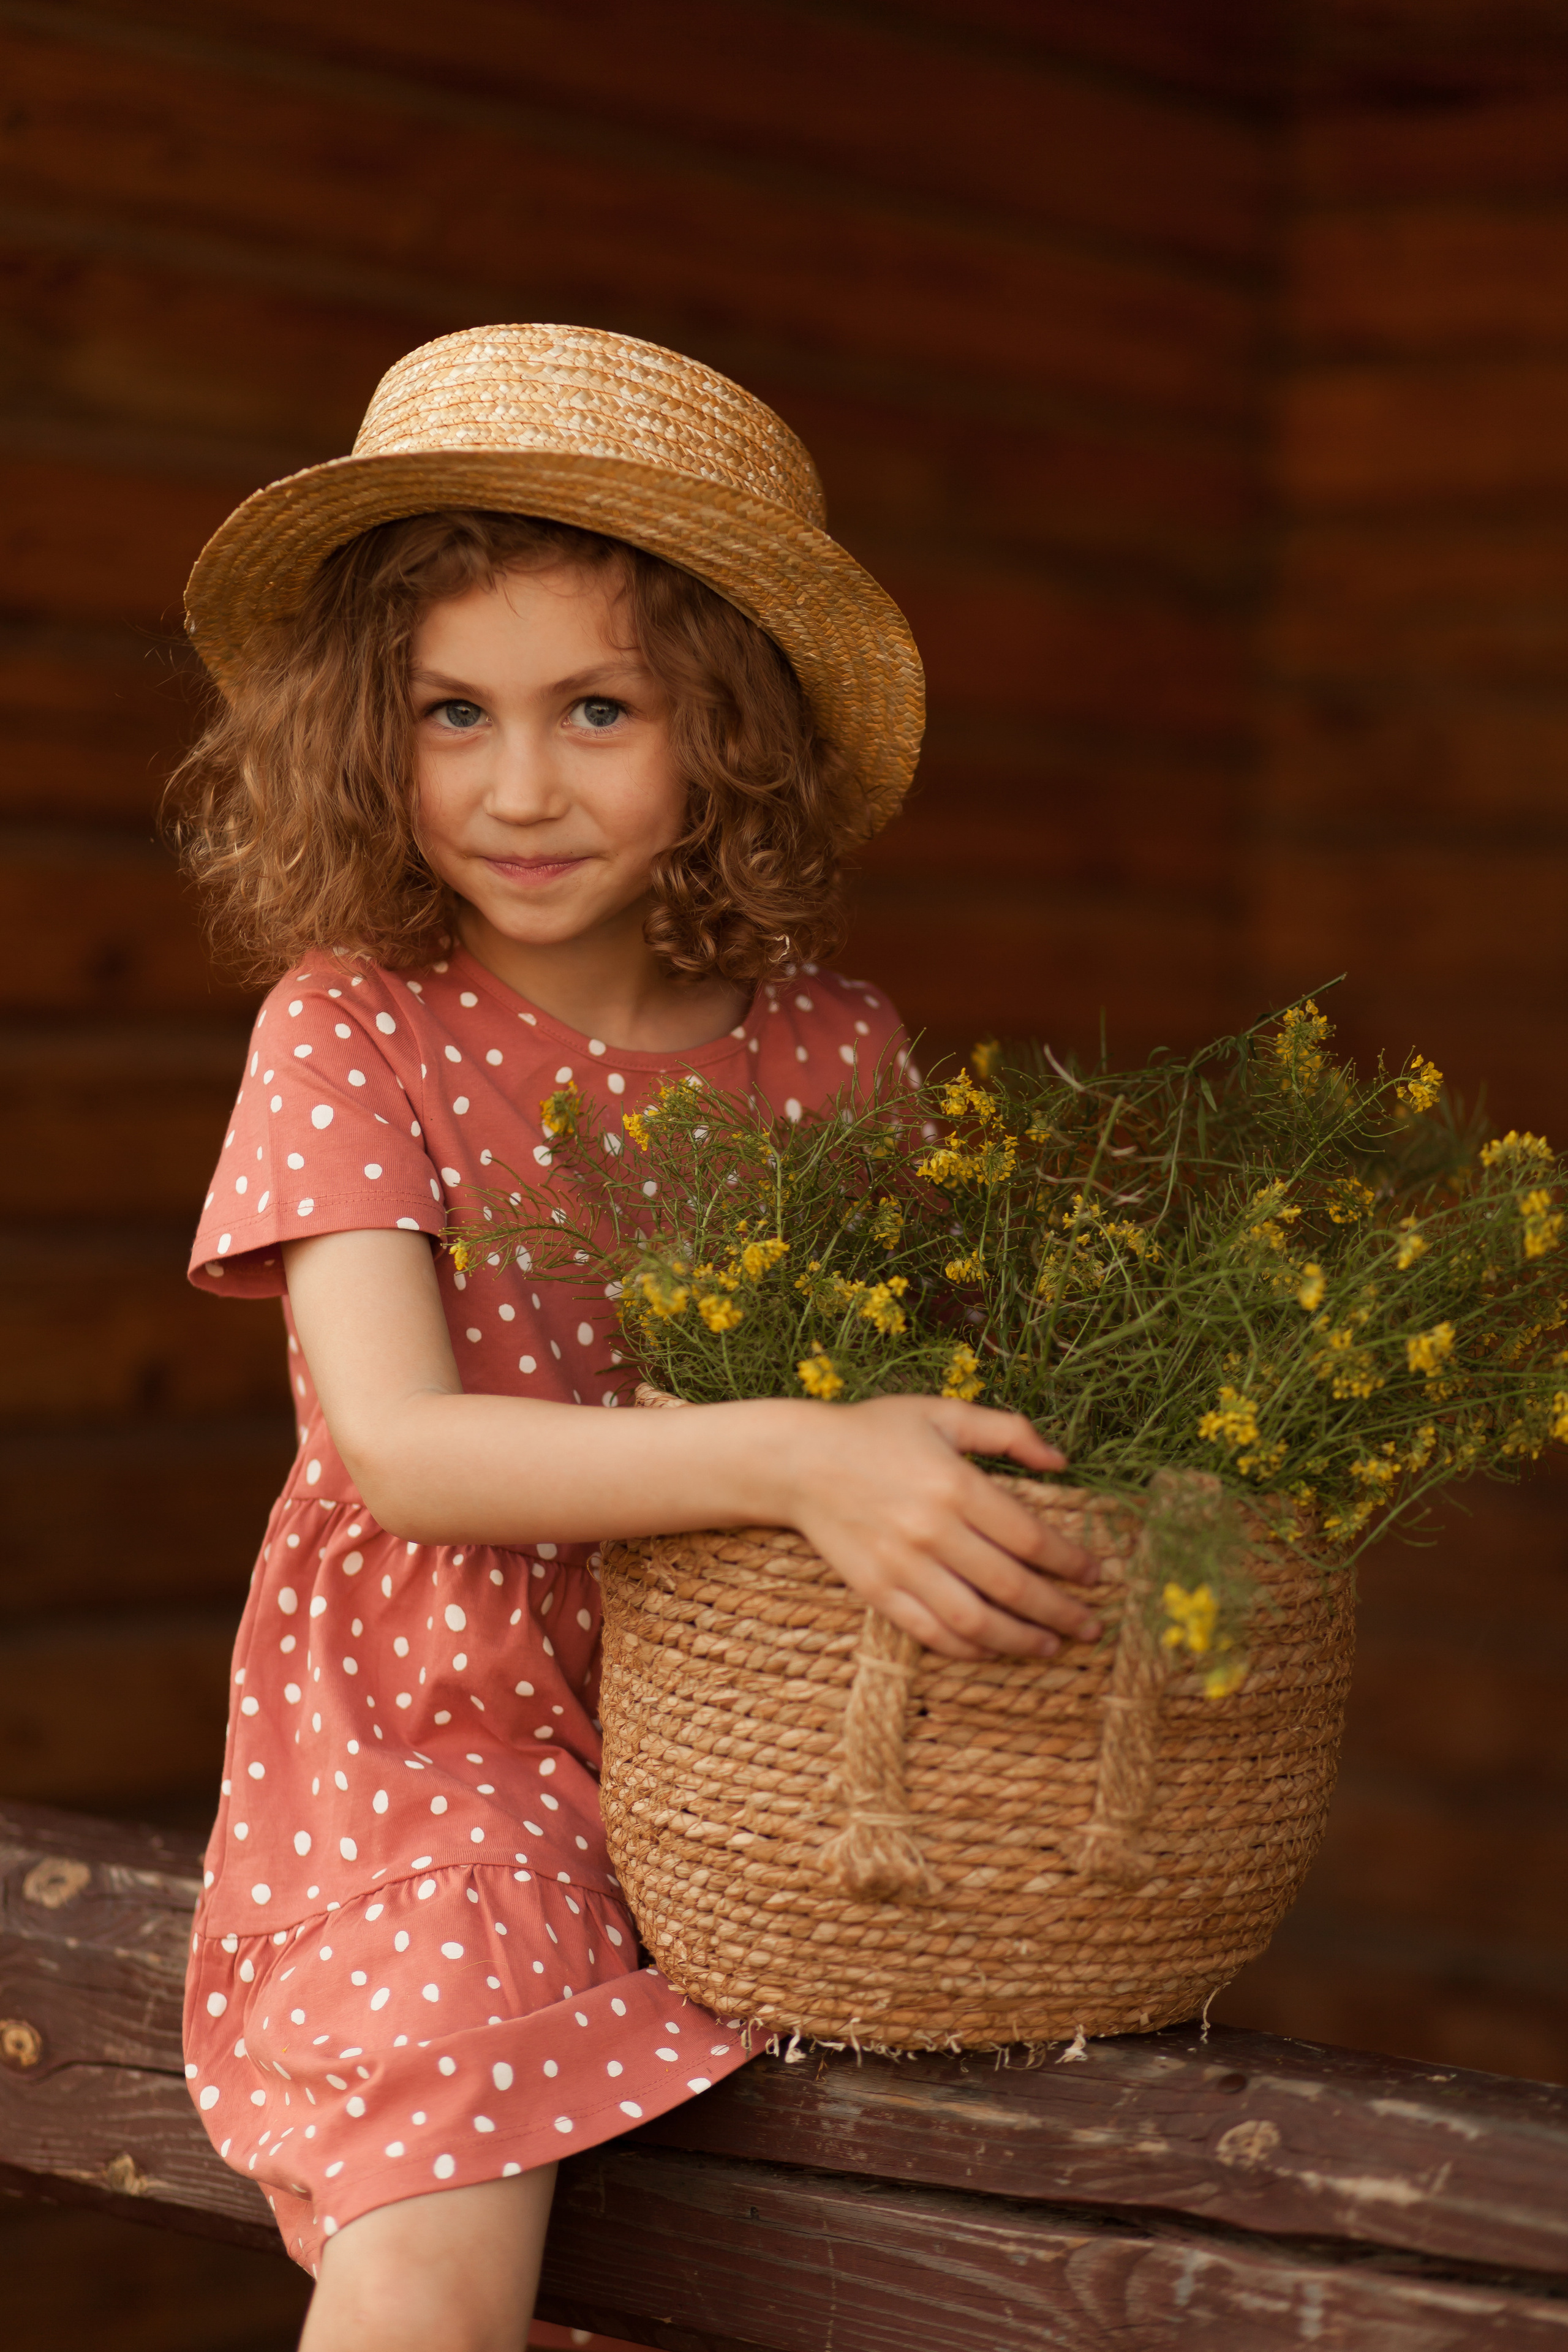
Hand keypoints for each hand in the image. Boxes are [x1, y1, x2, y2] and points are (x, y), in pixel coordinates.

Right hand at [776, 1394, 1101, 1661]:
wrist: (799, 1460)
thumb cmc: (875, 1430)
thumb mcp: (943, 1413)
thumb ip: (1007, 1431)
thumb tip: (1062, 1461)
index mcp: (955, 1484)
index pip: (1030, 1538)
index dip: (1071, 1563)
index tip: (1097, 1576)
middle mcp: (932, 1530)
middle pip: (1012, 1586)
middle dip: (1060, 1611)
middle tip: (1091, 1627)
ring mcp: (902, 1565)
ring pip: (975, 1619)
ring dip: (1021, 1640)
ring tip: (1051, 1647)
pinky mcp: (877, 1590)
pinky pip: (930, 1632)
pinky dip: (967, 1648)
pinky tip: (993, 1649)